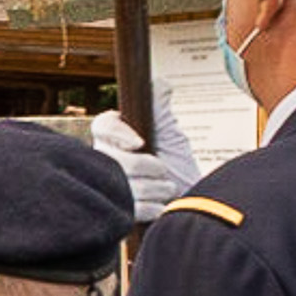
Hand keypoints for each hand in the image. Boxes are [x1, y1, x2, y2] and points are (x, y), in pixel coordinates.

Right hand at [90, 108, 204, 221]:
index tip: (140, 142)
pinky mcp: (115, 212)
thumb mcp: (171, 135)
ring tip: (168, 188)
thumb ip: (159, 109)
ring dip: (153, 188)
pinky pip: (127, 209)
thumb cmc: (177, 166)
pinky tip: (161, 206)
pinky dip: (150, 207)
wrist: (192, 205)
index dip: (118, 133)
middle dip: (146, 167)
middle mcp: (103, 160)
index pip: (103, 126)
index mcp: (114, 136)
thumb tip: (159, 82)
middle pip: (113, 158)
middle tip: (164, 170)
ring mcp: (107, 187)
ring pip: (122, 185)